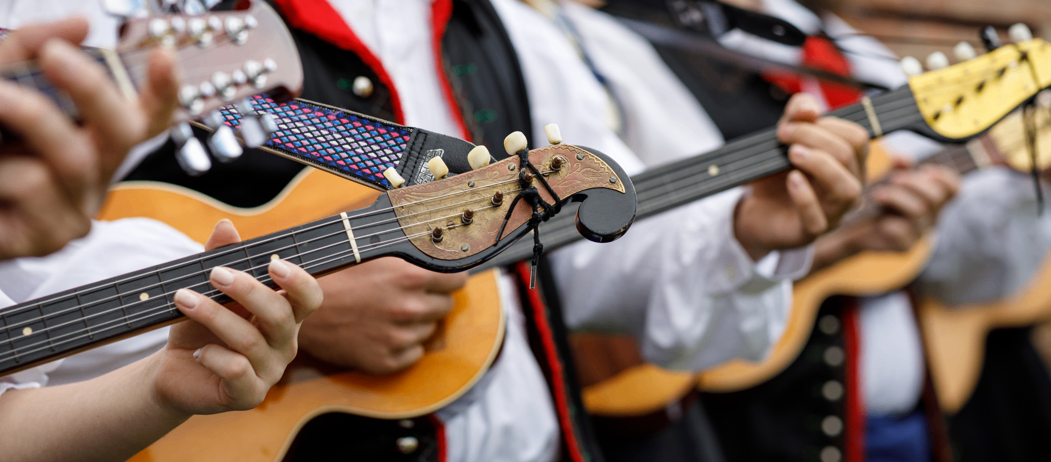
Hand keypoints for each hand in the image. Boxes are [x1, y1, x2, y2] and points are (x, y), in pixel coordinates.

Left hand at [0, 18, 177, 259]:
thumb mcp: (2, 89)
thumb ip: (26, 53)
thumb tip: (79, 24)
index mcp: (93, 137)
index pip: (146, 116)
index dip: (164, 91)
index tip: (164, 56)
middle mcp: (95, 170)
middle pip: (123, 132)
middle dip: (92, 88)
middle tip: (54, 54)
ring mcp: (76, 208)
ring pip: (73, 158)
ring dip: (26, 117)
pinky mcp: (50, 237)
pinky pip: (33, 188)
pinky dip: (0, 171)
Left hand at [150, 220, 322, 414]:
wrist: (176, 370)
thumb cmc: (200, 327)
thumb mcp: (207, 289)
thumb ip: (220, 257)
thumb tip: (226, 226)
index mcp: (285, 315)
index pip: (310, 297)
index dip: (299, 281)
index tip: (272, 263)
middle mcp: (284, 343)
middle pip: (281, 315)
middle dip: (247, 289)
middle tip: (214, 273)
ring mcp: (269, 371)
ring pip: (251, 340)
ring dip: (213, 315)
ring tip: (184, 299)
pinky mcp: (248, 395)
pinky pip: (238, 370)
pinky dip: (213, 356)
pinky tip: (197, 352)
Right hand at [299, 257, 467, 373]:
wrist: (296, 308)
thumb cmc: (333, 274)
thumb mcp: (373, 251)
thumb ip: (408, 252)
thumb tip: (439, 245)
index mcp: (408, 277)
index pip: (456, 280)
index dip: (451, 278)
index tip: (444, 278)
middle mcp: (408, 308)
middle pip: (446, 306)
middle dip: (433, 299)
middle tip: (410, 295)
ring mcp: (397, 337)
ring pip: (429, 330)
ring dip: (416, 322)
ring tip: (388, 312)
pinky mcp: (386, 361)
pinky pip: (414, 353)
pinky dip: (404, 344)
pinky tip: (383, 331)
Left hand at [734, 94, 868, 259]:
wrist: (755, 209)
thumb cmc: (777, 173)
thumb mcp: (784, 137)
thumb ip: (797, 115)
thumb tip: (809, 108)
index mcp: (850, 163)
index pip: (857, 138)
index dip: (827, 124)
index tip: (792, 122)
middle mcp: (849, 186)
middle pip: (849, 155)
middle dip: (814, 137)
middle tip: (783, 135)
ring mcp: (834, 212)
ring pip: (846, 188)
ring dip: (818, 164)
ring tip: (792, 154)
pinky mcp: (811, 231)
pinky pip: (817, 217)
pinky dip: (804, 195)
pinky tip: (791, 179)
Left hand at [810, 159, 959, 271]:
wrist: (857, 231)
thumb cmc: (880, 203)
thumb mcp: (890, 183)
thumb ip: (900, 169)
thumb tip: (902, 158)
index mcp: (933, 200)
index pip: (953, 189)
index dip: (943, 177)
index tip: (923, 169)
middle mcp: (931, 217)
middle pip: (935, 197)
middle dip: (914, 183)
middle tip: (894, 178)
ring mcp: (919, 233)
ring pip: (918, 211)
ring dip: (897, 198)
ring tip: (878, 194)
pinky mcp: (904, 246)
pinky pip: (902, 232)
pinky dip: (890, 223)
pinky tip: (879, 220)